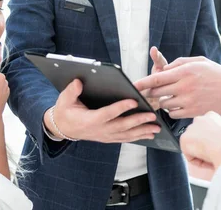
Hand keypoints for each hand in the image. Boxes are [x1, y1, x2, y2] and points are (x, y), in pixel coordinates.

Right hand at [44, 79, 160, 142]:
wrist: (63, 128)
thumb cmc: (65, 111)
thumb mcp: (64, 100)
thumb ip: (71, 91)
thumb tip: (78, 82)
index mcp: (90, 120)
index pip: (108, 113)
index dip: (121, 107)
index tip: (134, 101)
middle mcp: (100, 130)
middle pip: (122, 126)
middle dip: (139, 121)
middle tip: (153, 115)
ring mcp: (105, 135)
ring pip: (127, 135)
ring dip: (143, 131)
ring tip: (157, 128)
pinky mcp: (109, 138)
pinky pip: (125, 138)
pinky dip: (138, 137)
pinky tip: (150, 134)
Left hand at [134, 56, 220, 118]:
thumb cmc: (216, 74)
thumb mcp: (199, 61)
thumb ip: (179, 63)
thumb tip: (163, 68)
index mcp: (185, 72)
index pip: (157, 78)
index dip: (142, 82)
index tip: (132, 85)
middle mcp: (185, 87)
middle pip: (157, 92)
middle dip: (150, 92)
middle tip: (149, 91)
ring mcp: (188, 102)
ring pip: (164, 104)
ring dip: (163, 100)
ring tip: (170, 95)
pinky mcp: (192, 113)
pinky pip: (173, 113)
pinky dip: (172, 109)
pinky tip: (178, 103)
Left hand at [181, 111, 220, 170]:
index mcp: (211, 115)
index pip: (207, 128)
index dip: (212, 140)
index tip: (217, 146)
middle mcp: (199, 119)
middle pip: (198, 135)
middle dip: (203, 145)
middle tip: (213, 154)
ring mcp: (190, 129)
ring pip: (193, 146)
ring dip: (201, 153)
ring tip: (212, 158)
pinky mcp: (184, 139)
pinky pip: (190, 156)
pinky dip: (197, 161)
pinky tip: (207, 160)